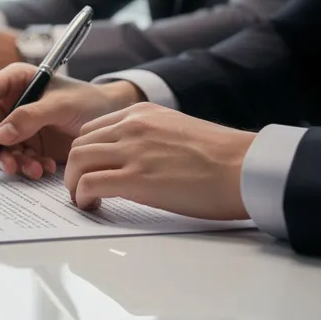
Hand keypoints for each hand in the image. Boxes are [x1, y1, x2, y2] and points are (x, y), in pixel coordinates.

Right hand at [0, 63, 141, 178]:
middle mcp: (10, 102)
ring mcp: (16, 124)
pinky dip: (27, 166)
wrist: (109, 119)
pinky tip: (45, 167)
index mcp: (15, 81)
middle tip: (10, 165)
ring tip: (36, 170)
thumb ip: (31, 117)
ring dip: (13, 161)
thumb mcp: (62, 105)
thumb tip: (0, 135)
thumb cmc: (88, 100)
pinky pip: (15, 158)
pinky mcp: (26, 144)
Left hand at [65, 103, 252, 219]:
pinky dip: (82, 197)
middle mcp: (133, 127)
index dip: (86, 152)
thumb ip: (154, 137)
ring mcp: (132, 151)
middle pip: (79, 144)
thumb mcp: (181, 131)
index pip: (94, 128)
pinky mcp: (136, 179)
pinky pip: (88, 184)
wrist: (246, 168)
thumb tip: (141, 158)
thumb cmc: (225, 158)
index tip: (88, 169)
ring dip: (74, 184)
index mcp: (144, 113)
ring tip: (84, 199)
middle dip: (74, 168)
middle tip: (81, 187)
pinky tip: (92, 206)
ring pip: (77, 162)